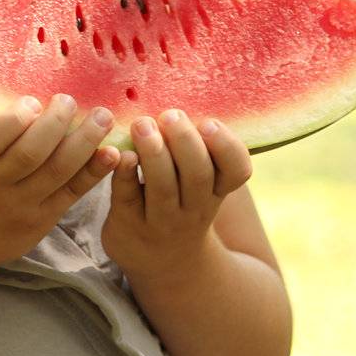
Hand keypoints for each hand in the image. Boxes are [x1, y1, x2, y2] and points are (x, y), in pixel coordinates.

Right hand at [0, 94, 118, 276]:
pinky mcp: (42, 220)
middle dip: (56, 123)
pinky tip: (111, 152)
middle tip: (69, 101)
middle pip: (30, 154)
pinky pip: (72, 193)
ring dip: (85, 142)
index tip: (33, 102)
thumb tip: (25, 88)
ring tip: (103, 117)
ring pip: (57, 172)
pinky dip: (94, 171)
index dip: (15, 119)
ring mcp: (20, 205)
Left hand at [102, 110, 253, 279]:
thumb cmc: (183, 204)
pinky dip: (123, 174)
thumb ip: (199, 149)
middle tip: (170, 115)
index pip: (237, 170)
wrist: (167, 267)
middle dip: (184, 142)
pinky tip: (118, 154)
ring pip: (162, 188)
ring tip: (142, 124)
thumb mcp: (202, 184)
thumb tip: (185, 88)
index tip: (209, 122)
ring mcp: (161, 220)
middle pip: (197, 175)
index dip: (227, 147)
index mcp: (216, 190)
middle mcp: (194, 208)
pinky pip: (127, 198)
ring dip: (153, 153)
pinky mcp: (128, 225)